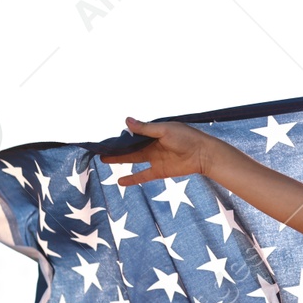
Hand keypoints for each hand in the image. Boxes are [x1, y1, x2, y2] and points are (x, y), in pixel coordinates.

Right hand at [105, 117, 220, 185]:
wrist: (203, 154)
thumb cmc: (186, 138)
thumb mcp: (165, 130)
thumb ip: (146, 128)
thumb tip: (126, 121)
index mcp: (153, 132)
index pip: (133, 134)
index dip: (121, 136)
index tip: (106, 137)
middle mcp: (152, 145)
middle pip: (130, 146)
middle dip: (116, 147)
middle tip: (99, 148)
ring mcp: (155, 158)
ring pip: (133, 159)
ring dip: (119, 159)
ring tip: (103, 160)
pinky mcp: (159, 171)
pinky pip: (142, 175)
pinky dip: (132, 179)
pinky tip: (119, 181)